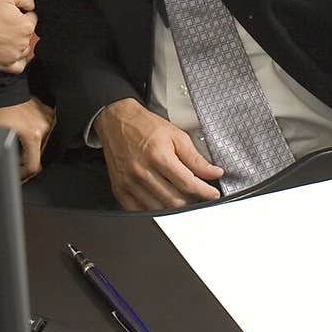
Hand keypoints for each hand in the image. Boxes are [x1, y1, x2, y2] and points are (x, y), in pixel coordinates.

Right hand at [0, 0, 37, 72]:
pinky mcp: (5, 65)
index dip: (21, 12)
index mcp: (26, 26)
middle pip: (28, 33)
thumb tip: (32, 5)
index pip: (32, 17)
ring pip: (24, 48)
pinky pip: (19, 65)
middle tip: (1, 22)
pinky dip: (16, 59)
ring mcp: (14, 56)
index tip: (8, 12)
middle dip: (18, 27)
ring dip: (17, 42)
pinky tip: (8, 50)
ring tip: (1, 35)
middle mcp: (23, 43)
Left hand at [0, 97, 54, 179]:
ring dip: (31, 150)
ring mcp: (48, 119)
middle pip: (39, 157)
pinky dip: (36, 138)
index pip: (33, 166)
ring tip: (19, 149)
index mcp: (34, 135)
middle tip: (14, 163)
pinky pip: (44, 132)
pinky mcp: (47, 113)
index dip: (22, 175)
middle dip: (26, 162)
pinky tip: (24, 136)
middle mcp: (45, 128)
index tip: (15, 176)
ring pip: (43, 145)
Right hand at [93, 98, 222, 211]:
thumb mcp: (176, 135)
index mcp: (158, 155)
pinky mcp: (119, 189)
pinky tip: (162, 202)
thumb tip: (213, 172)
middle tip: (199, 195)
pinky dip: (155, 211)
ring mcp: (128, 182)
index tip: (212, 194)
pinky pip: (139, 210)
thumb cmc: (145, 126)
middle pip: (174, 200)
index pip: (187, 183)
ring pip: (159, 209)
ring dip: (175, 208)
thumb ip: (196, 158)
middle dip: (192, 201)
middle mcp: (142, 171)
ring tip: (182, 197)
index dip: (204, 191)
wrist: (117, 121)